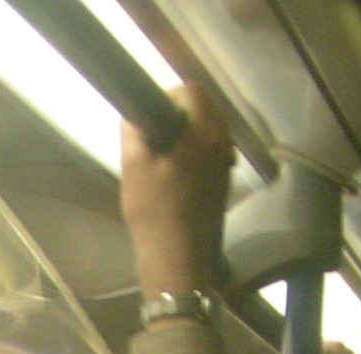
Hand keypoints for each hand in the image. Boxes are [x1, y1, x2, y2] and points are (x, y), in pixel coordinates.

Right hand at [120, 82, 234, 297]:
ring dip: (188, 132)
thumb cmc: (153, 211)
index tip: (149, 115)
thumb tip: (134, 115)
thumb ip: (133, 132)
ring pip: (209, 128)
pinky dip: (196, 150)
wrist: (178, 256)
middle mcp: (223, 141)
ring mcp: (227, 161)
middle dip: (179, 113)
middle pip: (204, 107)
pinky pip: (212, 149)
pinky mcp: (225, 179)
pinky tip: (177, 172)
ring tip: (164, 154)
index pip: (191, 90)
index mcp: (203, 132)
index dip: (167, 95)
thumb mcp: (133, 167)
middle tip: (153, 135)